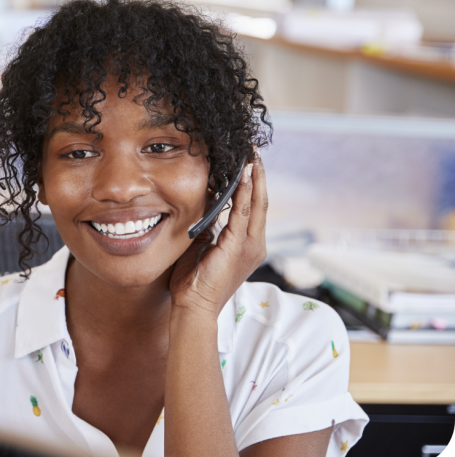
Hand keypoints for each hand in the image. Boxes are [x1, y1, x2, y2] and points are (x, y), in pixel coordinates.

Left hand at [168, 152, 267, 319]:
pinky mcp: (238, 247)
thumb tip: (204, 200)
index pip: (255, 205)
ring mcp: (249, 246)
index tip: (248, 159)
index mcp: (248, 244)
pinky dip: (244, 193)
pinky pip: (243, 214)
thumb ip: (208, 224)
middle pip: (262, 199)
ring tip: (250, 154)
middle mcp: (255, 244)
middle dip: (257, 172)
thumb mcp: (202, 244)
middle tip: (252, 148)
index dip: (253, 181)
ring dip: (253, 176)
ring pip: (256, 203)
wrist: (193, 308)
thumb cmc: (194, 281)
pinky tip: (242, 175)